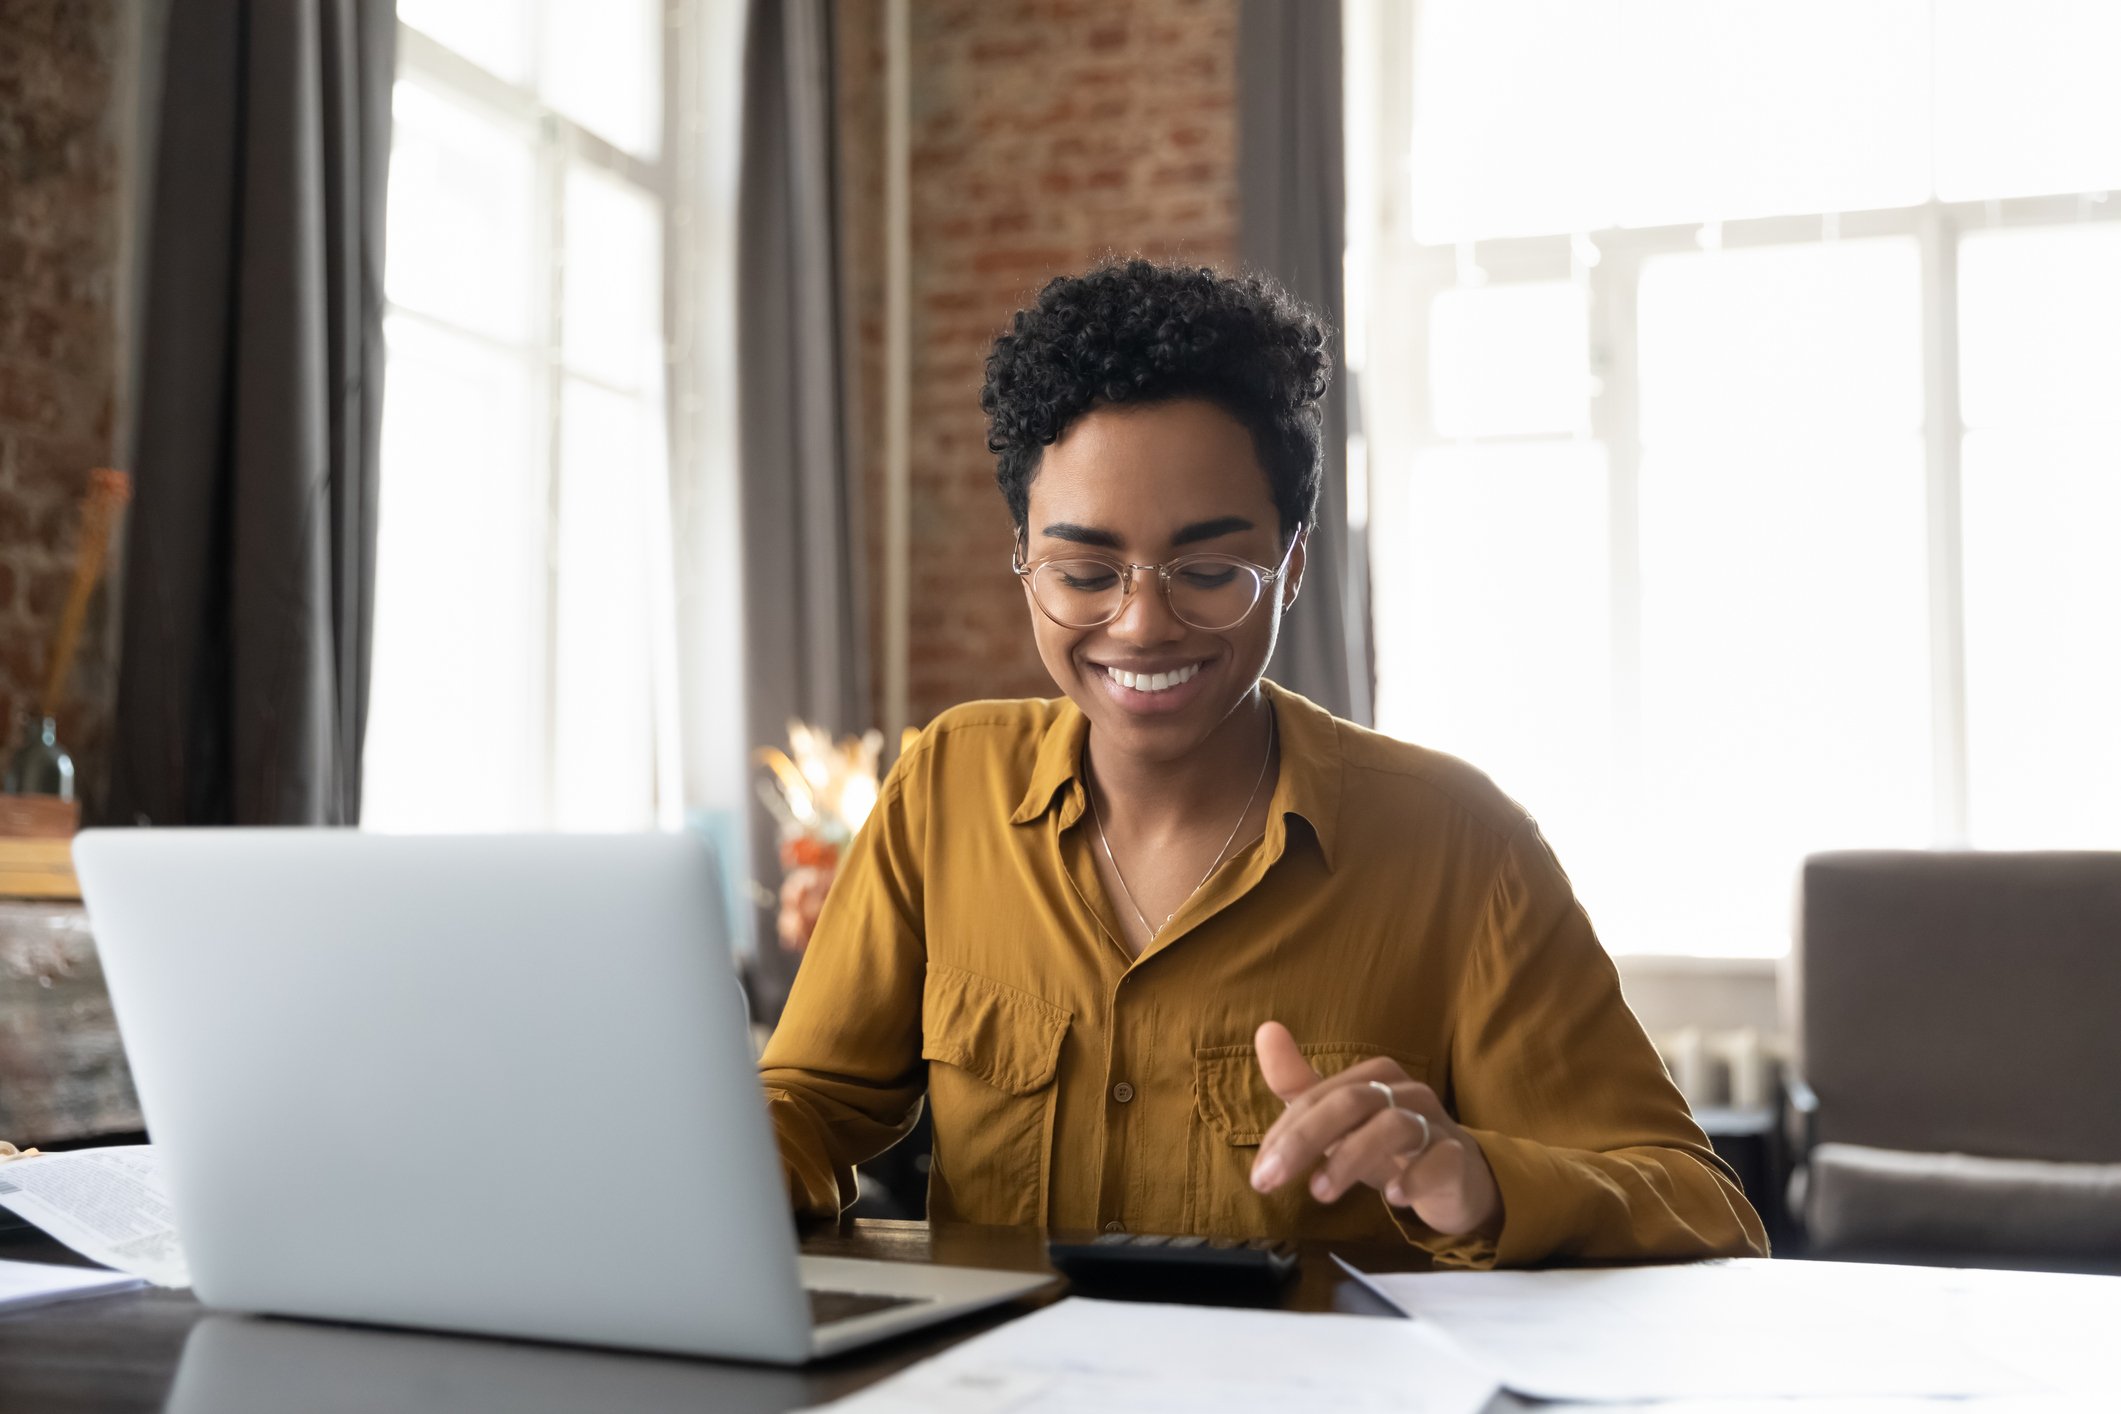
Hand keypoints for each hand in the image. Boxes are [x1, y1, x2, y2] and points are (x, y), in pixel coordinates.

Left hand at [1248, 1021, 1502, 1239]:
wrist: (1458, 1179)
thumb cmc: (1389, 1146)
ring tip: (1320, 1193)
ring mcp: (1435, 1122)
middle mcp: (1405, 1092)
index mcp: (1373, 1077)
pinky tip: (1393, 1197)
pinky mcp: (1458, 1158)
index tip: (1260, 1175)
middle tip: (1269, 1180)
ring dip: (1350, 1159)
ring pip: (1392, 1126)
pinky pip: (1440, 1159)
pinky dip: (1415, 1177)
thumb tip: (1266, 1029)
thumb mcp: (1341, 1122)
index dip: (1285, 1133)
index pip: (1318, 1097)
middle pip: (1351, 1102)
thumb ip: (1300, 1086)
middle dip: (1304, 1140)